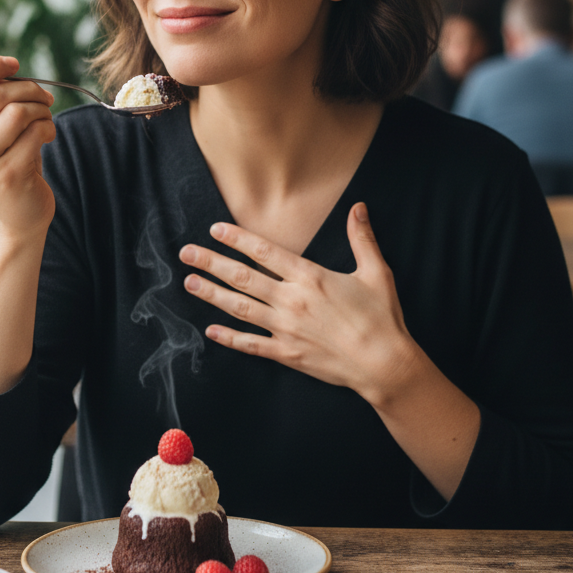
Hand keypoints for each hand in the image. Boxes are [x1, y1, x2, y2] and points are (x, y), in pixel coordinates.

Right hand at [0, 42, 56, 235]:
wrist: (16, 217)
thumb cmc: (6, 161)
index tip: (14, 65)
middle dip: (27, 88)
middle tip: (44, 97)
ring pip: (16, 112)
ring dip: (41, 109)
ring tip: (46, 118)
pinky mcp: (6, 176)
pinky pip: (34, 134)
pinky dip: (48, 128)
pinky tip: (47, 136)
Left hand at [179, 203, 416, 404]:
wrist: (385, 365)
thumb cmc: (382, 318)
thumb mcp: (376, 273)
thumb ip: (362, 238)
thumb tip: (358, 207)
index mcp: (310, 277)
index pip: (265, 252)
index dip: (237, 239)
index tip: (216, 230)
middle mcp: (292, 301)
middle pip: (243, 277)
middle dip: (211, 263)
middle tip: (186, 254)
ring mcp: (286, 329)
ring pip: (240, 308)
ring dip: (212, 295)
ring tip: (190, 283)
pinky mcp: (287, 354)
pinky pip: (251, 344)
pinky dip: (229, 338)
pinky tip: (210, 331)